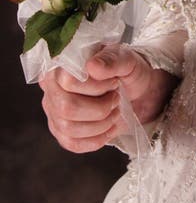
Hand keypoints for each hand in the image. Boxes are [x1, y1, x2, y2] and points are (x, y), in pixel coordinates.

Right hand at [39, 43, 177, 152]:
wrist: (136, 91)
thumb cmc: (126, 71)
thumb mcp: (126, 59)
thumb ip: (111, 60)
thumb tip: (93, 66)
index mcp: (63, 64)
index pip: (68, 81)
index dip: (95, 87)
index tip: (114, 82)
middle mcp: (52, 87)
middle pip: (66, 108)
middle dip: (99, 108)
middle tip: (115, 98)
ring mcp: (54, 110)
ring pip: (69, 128)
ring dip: (101, 123)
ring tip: (114, 111)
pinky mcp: (61, 131)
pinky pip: (72, 143)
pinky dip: (96, 138)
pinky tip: (109, 127)